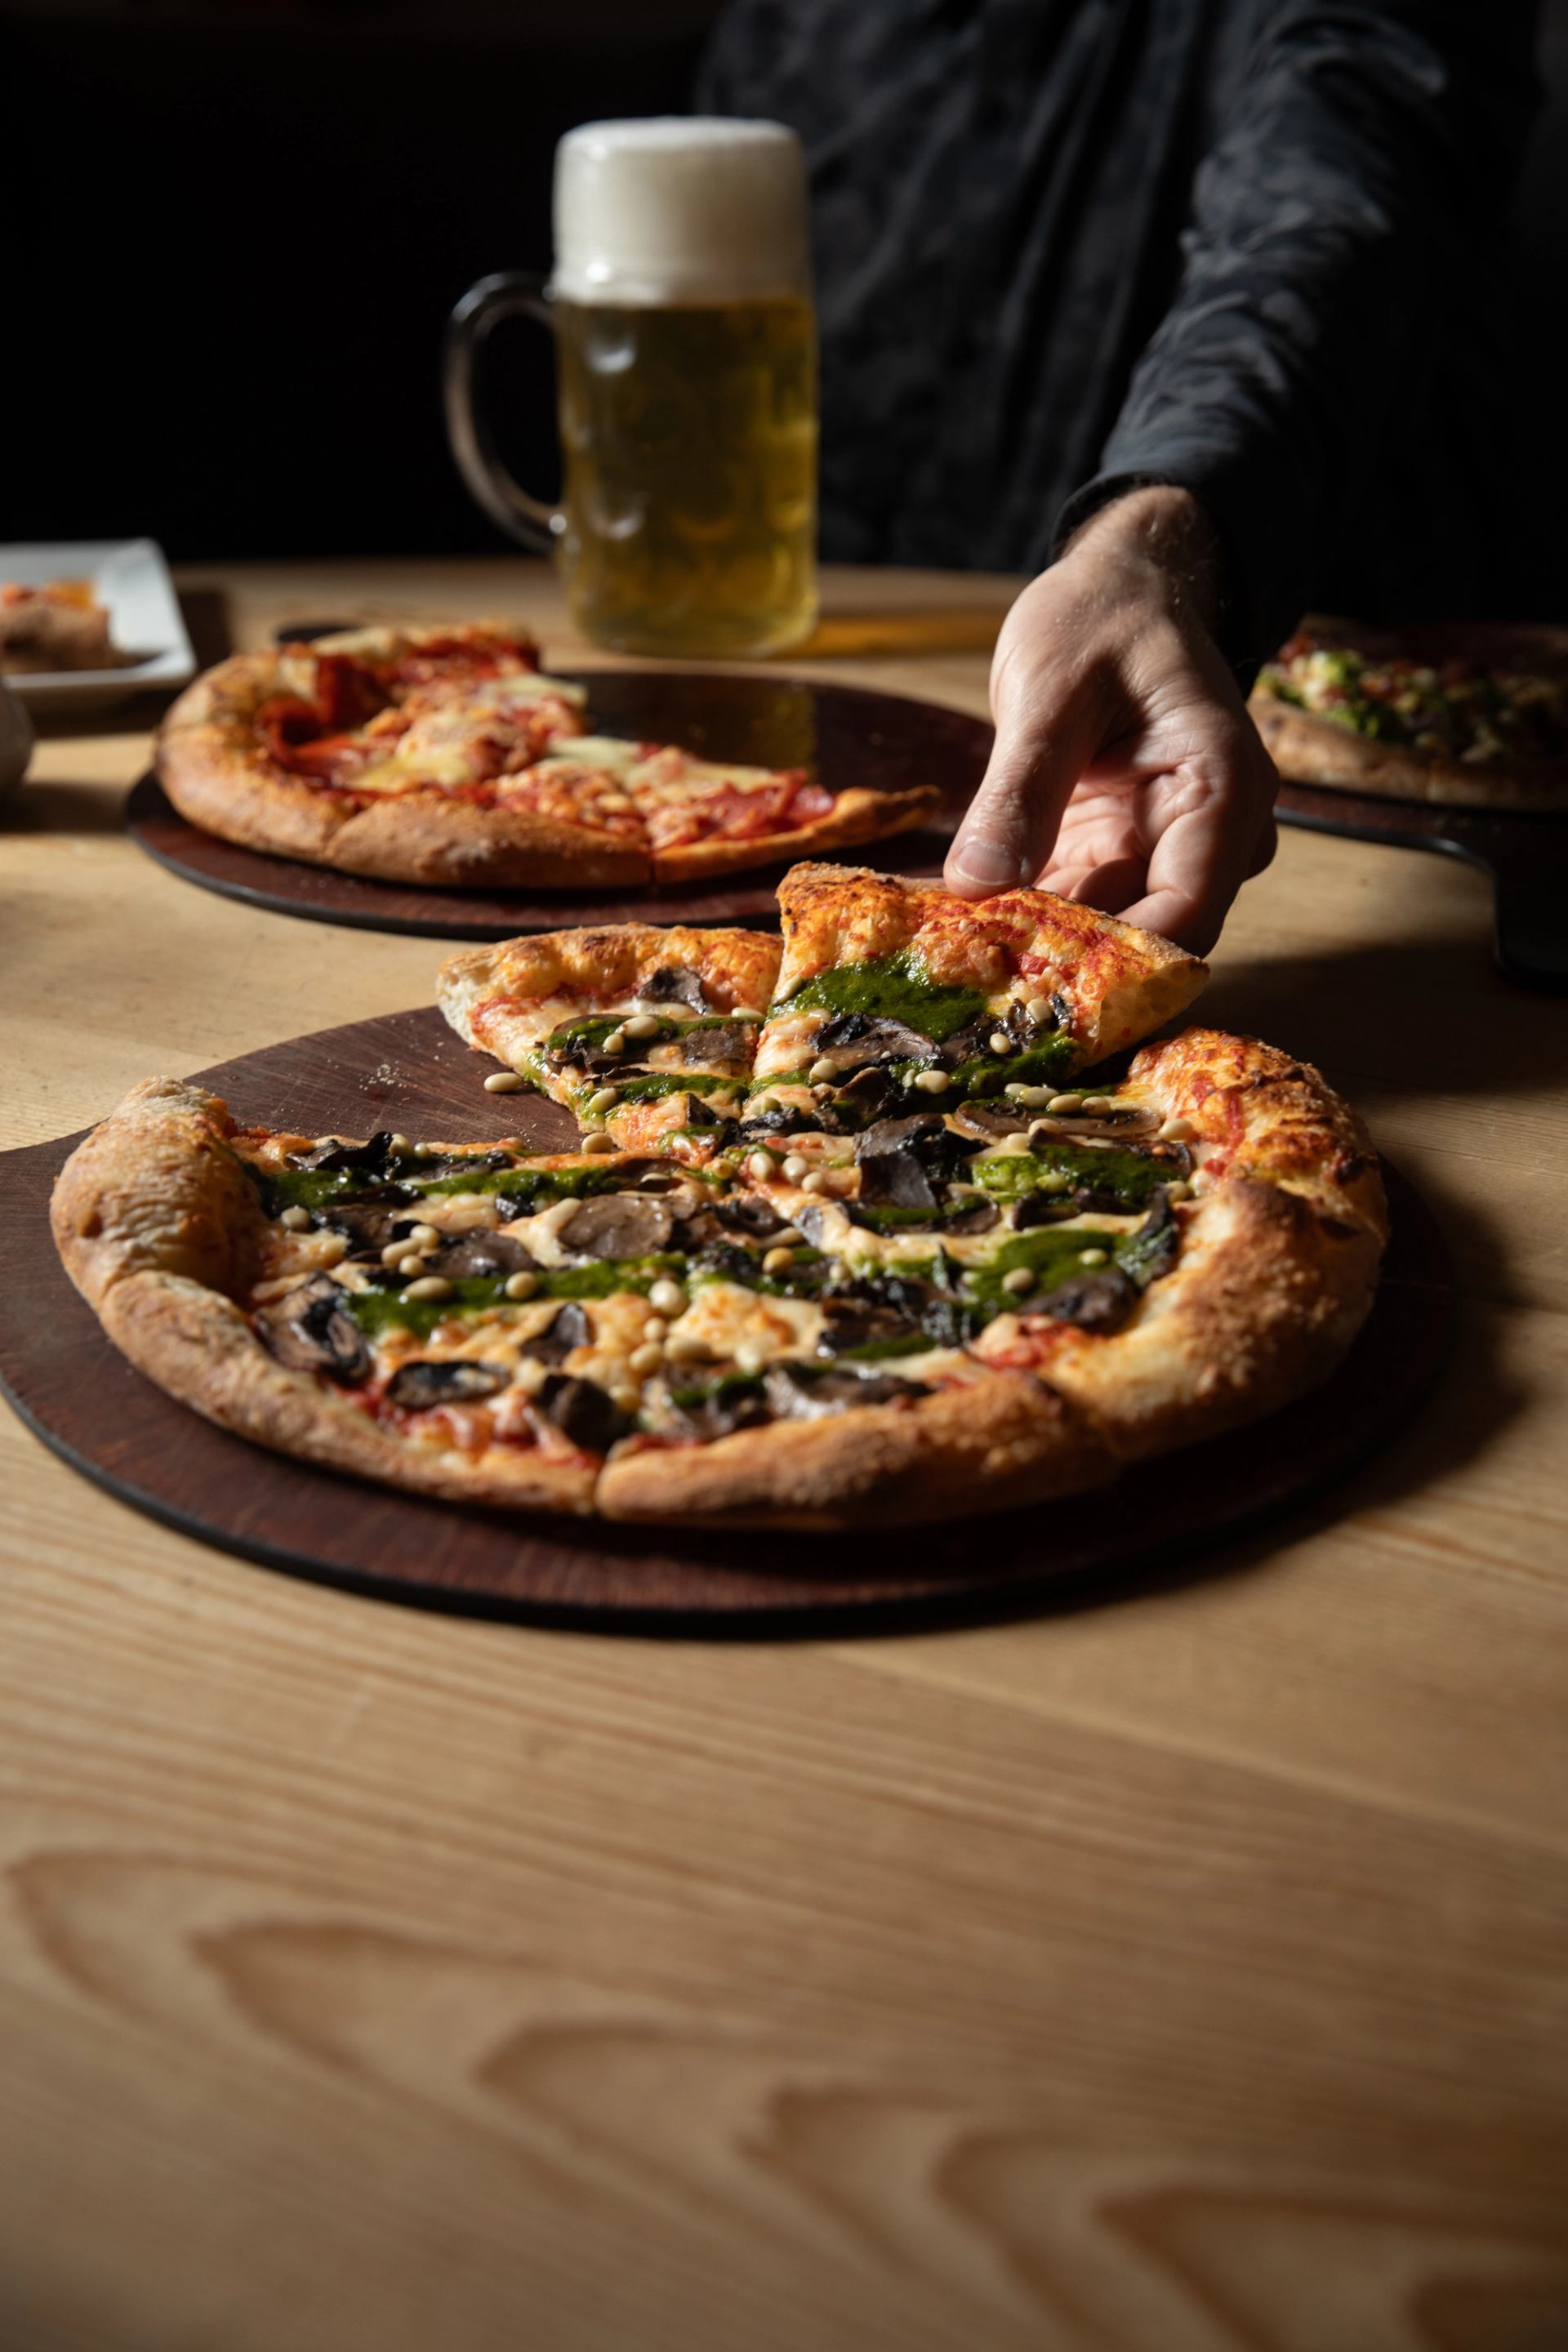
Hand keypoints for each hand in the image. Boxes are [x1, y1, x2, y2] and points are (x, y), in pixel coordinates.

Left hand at [943, 486, 1277, 952]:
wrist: (1118, 589)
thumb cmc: (1102, 618)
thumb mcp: (1052, 693)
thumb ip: (1020, 792)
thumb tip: (978, 885)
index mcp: (1221, 792)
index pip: (1186, 916)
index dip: (1114, 967)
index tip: (1024, 986)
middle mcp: (1206, 838)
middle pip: (1142, 938)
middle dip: (1058, 966)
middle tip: (962, 983)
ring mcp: (1159, 851)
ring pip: (1099, 933)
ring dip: (1028, 948)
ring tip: (941, 960)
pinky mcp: (1113, 855)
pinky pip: (1067, 906)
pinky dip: (1014, 919)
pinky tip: (946, 928)